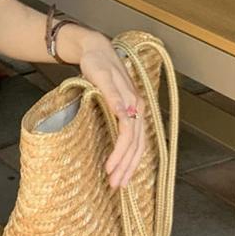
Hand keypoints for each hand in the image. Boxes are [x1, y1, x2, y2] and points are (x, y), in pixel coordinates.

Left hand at [74, 32, 146, 188]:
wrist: (95, 50)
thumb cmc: (96, 62)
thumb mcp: (101, 76)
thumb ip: (113, 95)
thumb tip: (126, 114)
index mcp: (133, 100)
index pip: (130, 134)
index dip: (121, 154)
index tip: (109, 171)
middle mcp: (138, 108)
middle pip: (136, 144)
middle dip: (126, 167)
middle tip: (115, 185)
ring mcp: (135, 111)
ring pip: (138, 144)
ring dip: (129, 165)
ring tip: (119, 182)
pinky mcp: (129, 113)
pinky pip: (134, 139)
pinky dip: (130, 155)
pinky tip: (124, 166)